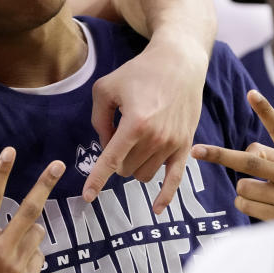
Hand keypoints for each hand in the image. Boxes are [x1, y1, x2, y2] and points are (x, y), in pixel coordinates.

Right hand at [0, 147, 63, 272]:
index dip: (1, 172)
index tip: (9, 151)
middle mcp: (2, 251)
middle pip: (29, 210)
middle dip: (44, 184)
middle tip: (58, 165)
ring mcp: (18, 268)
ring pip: (36, 233)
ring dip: (30, 227)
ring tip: (12, 240)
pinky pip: (37, 255)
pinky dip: (29, 251)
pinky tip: (12, 262)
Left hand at [85, 33, 207, 212]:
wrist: (179, 63)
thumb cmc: (139, 73)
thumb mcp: (105, 88)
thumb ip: (98, 120)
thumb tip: (105, 146)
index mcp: (135, 124)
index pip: (111, 160)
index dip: (96, 179)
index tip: (87, 196)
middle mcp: (156, 138)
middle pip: (125, 168)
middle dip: (116, 159)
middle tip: (118, 133)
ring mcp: (173, 144)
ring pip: (144, 174)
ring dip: (133, 166)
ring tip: (134, 140)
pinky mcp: (186, 146)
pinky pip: (175, 179)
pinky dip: (165, 196)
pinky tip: (156, 209)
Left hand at [192, 89, 273, 220]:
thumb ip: (273, 156)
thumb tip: (244, 154)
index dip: (266, 111)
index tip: (251, 94)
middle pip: (249, 162)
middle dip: (219, 155)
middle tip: (196, 150)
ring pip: (242, 185)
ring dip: (244, 188)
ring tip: (265, 193)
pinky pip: (244, 204)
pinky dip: (245, 203)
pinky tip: (264, 206)